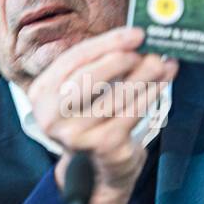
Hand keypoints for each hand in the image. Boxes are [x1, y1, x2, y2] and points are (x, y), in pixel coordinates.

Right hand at [27, 26, 177, 203]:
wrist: (98, 169)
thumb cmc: (92, 119)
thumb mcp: (82, 92)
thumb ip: (100, 64)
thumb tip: (135, 40)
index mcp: (41, 94)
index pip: (73, 60)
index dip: (106, 43)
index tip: (134, 34)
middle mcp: (51, 117)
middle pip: (88, 77)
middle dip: (121, 59)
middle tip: (146, 49)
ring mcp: (76, 135)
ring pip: (115, 95)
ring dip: (144, 76)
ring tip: (162, 63)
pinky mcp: (103, 146)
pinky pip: (132, 113)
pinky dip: (150, 95)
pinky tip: (160, 84)